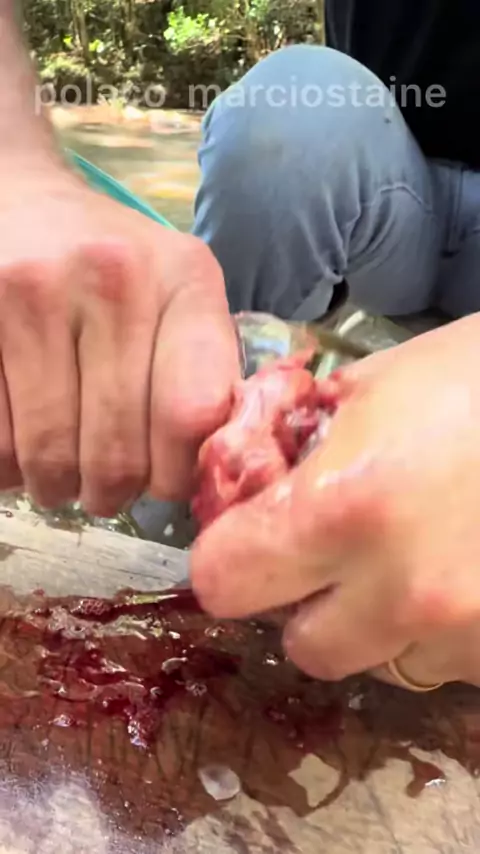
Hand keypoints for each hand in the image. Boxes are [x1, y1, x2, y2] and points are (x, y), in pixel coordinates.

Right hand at [0, 163, 238, 513]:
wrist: (23, 201)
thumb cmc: (115, 265)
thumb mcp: (180, 295)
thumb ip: (205, 374)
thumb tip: (208, 475)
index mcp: (182, 278)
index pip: (191, 416)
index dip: (177, 474)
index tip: (164, 481)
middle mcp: (111, 279)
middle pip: (116, 454)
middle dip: (112, 493)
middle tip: (106, 489)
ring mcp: (31, 294)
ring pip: (47, 458)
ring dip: (57, 486)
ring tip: (62, 468)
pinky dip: (9, 467)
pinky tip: (22, 439)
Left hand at [191, 316, 479, 686]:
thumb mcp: (380, 380)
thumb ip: (301, 434)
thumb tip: (258, 471)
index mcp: (345, 506)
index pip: (225, 581)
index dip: (231, 557)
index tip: (250, 539)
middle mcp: (402, 591)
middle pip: (302, 645)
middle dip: (309, 602)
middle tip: (340, 553)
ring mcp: (465, 634)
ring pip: (380, 662)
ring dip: (383, 621)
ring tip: (425, 553)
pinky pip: (447, 663)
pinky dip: (445, 631)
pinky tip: (471, 569)